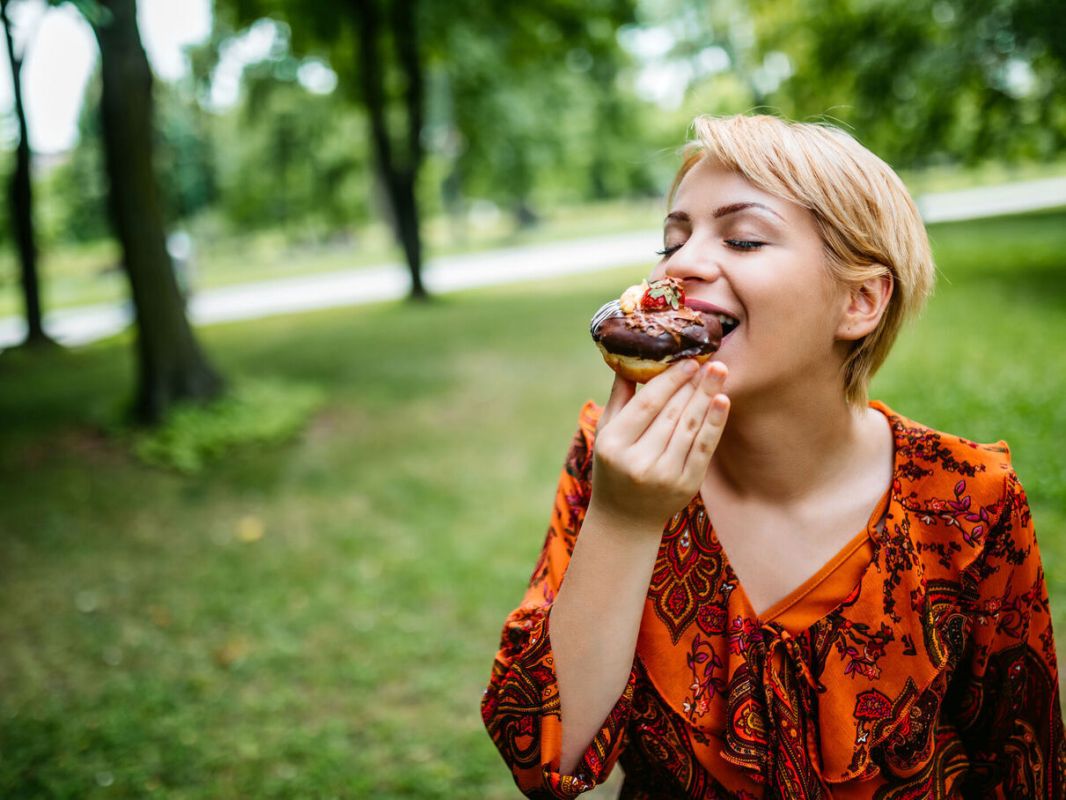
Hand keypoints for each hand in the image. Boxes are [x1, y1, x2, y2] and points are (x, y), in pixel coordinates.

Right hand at [590, 360, 729, 529]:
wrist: (624, 519)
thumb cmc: (612, 467)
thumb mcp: (605, 432)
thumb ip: (620, 396)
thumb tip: (631, 356)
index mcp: (613, 444)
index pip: (646, 405)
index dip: (669, 381)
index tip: (687, 360)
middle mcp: (638, 461)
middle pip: (672, 414)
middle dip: (693, 385)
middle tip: (711, 360)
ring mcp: (663, 475)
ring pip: (690, 428)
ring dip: (707, 397)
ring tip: (720, 372)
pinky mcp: (685, 485)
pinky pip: (704, 448)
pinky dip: (715, 423)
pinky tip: (723, 401)